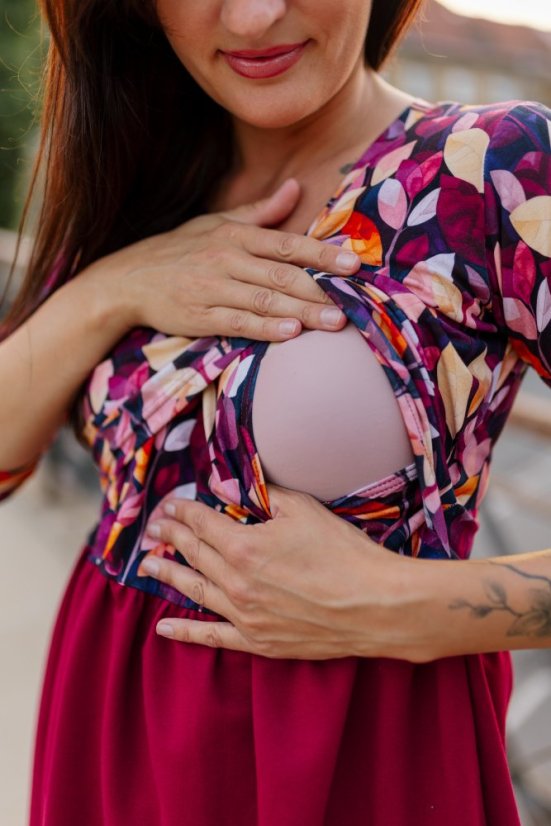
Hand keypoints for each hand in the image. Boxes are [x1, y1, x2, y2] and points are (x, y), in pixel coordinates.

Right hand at [87, 179, 358, 341]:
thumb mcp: (214, 223)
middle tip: (354, 303)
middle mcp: (225, 258)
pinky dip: (264, 327)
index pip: (286, 243)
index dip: (322, 253)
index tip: (354, 264)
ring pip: (264, 299)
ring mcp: (211, 288)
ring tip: (334, 322)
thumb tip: (296, 187)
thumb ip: (259, 211)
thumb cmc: (176, 251)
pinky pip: (236, 322)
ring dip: (301, 311)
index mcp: (233, 235)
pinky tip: (290, 334)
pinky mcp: (198, 316)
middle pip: (281, 273)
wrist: (125, 280)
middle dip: (320, 288)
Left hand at [138, 484, 414, 659]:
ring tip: (147, 564)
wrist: (376, 605)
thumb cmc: (344, 553)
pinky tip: (164, 626)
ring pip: (195, 590)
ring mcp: (245, 615)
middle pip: (194, 554)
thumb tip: (231, 484)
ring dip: (168, 574)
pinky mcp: (258, 642)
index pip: (202, 523)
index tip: (170, 505)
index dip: (183, 512)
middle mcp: (236, 582)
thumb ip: (263, 495)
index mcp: (244, 546)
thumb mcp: (304, 509)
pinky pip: (212, 636)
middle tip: (154, 528)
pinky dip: (185, 631)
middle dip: (171, 537)